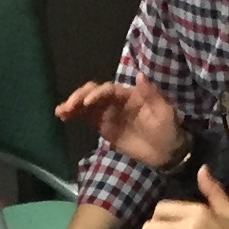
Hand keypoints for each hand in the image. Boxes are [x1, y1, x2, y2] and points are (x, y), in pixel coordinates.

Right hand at [55, 74, 182, 173]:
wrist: (167, 152)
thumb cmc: (168, 129)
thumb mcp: (164, 112)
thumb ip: (151, 94)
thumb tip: (139, 75)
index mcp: (130, 94)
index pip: (109, 89)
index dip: (97, 94)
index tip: (87, 103)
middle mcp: (116, 100)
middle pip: (93, 93)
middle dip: (80, 97)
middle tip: (69, 106)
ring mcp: (108, 113)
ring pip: (86, 104)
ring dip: (73, 105)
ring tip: (60, 111)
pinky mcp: (103, 126)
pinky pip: (86, 117)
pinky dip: (74, 115)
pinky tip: (63, 116)